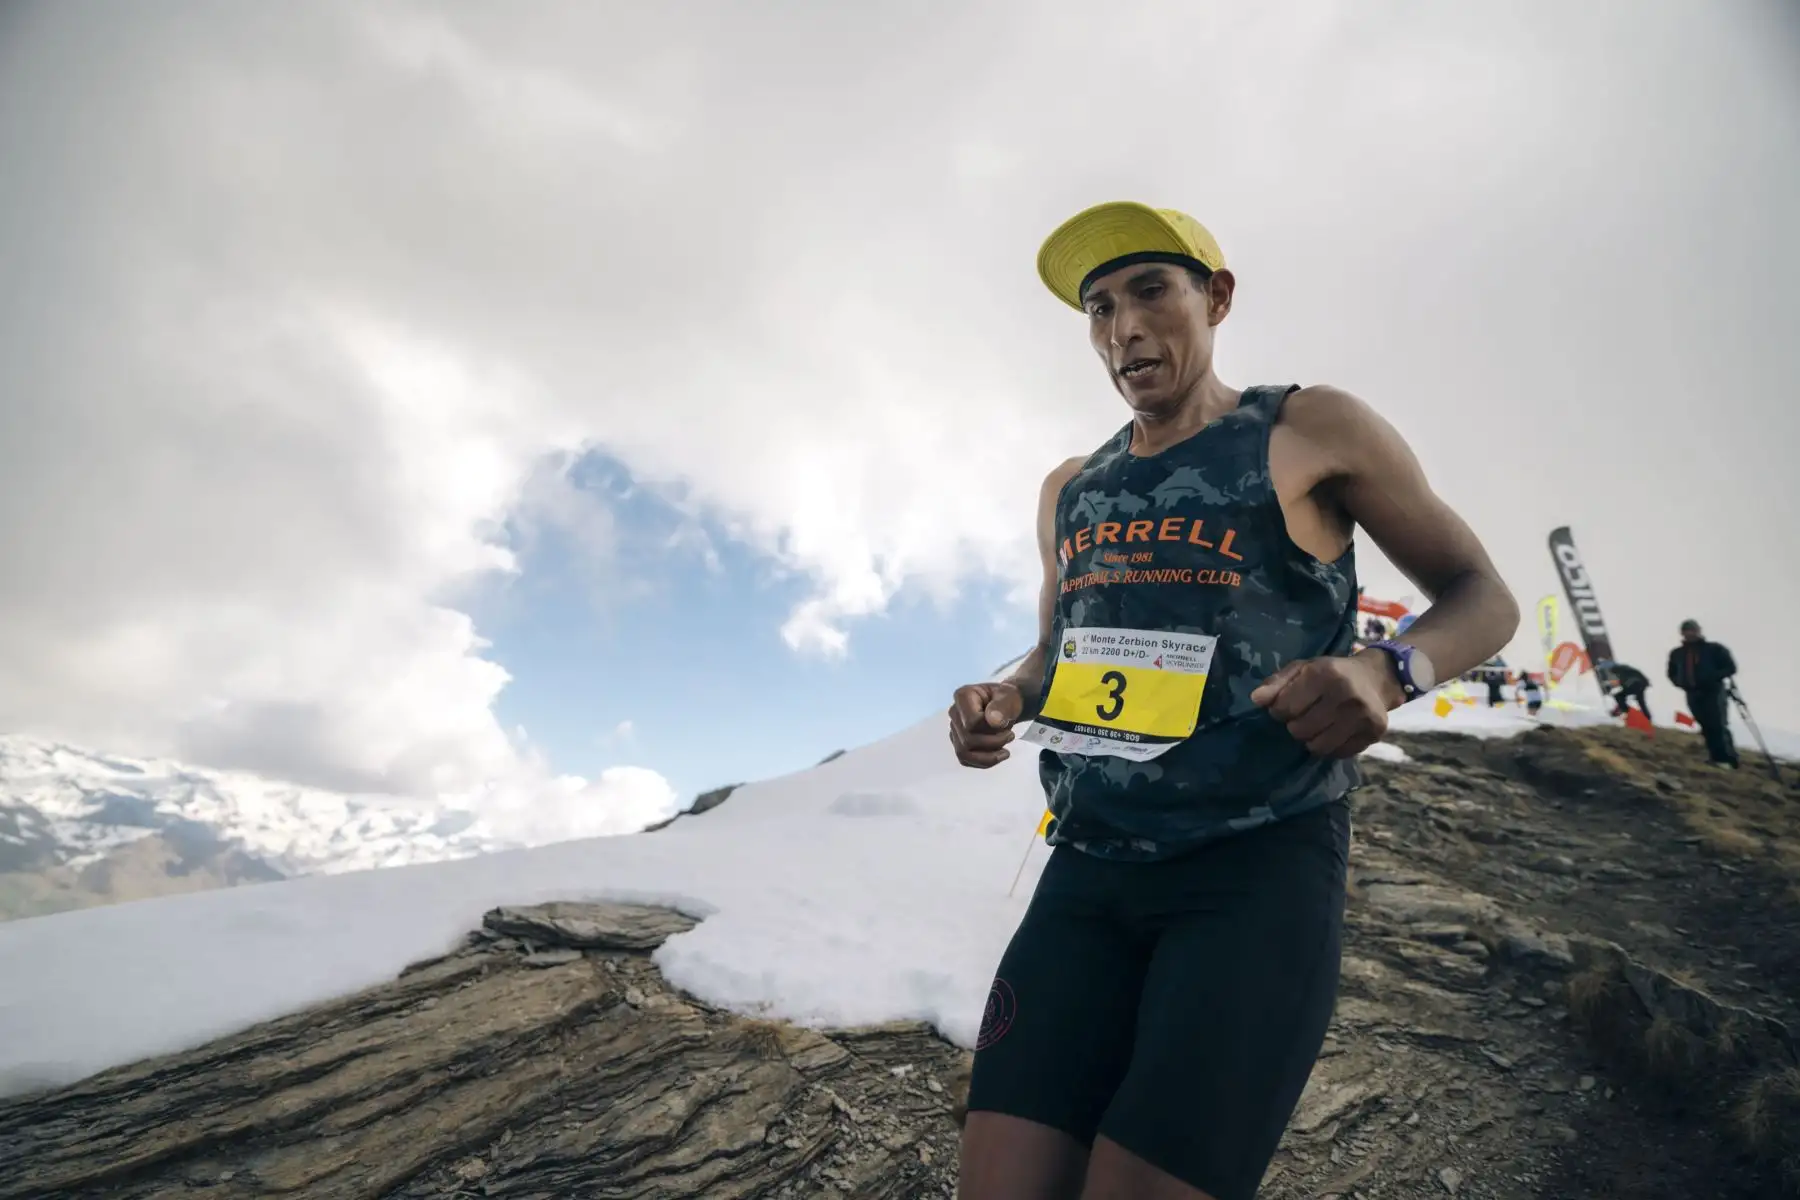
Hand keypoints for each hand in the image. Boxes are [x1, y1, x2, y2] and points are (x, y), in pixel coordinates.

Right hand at [948, 681, 1024, 767]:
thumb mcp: (1010, 697)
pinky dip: (984, 761)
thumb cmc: (1007, 699)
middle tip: (1010, 735)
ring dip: (989, 756)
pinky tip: (998, 755)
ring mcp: (954, 729)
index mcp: (963, 696)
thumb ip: (1003, 706)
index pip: (971, 722)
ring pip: (964, 753)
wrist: (1006, 705)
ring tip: (1005, 751)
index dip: (990, 728)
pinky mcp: (958, 742)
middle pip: (967, 740)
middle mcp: (954, 713)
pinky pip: (966, 760)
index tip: (1005, 722)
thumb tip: (993, 721)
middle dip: (993, 743)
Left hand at [1250, 653, 1402, 758]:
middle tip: (1303, 716)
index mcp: (1326, 674)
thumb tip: (1256, 700)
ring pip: (1318, 747)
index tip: (1286, 705)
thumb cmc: (1331, 672)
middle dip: (1295, 725)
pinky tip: (1333, 731)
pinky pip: (1338, 753)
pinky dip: (1329, 746)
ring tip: (1316, 725)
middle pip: (1300, 730)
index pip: (1285, 707)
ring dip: (1310, 739)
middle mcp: (1347, 695)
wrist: (1376, 678)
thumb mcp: (1302, 668)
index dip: (1279, 710)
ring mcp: (1363, 716)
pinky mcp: (1373, 734)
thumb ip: (1276, 683)